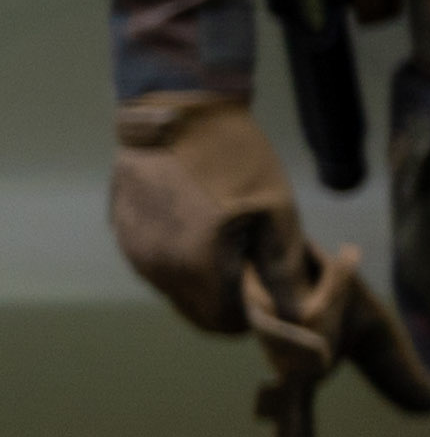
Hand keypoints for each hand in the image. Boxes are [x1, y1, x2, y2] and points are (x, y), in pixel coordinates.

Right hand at [109, 93, 426, 402]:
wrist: (176, 112)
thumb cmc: (235, 157)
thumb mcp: (276, 209)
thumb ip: (283, 268)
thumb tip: (297, 310)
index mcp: (198, 266)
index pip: (227, 324)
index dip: (254, 317)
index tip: (273, 294)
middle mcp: (159, 269)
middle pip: (199, 315)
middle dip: (232, 307)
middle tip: (259, 276)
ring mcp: (137, 254)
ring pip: (177, 293)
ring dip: (207, 287)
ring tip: (233, 247)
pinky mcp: (125, 237)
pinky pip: (159, 269)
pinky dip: (184, 266)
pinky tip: (204, 232)